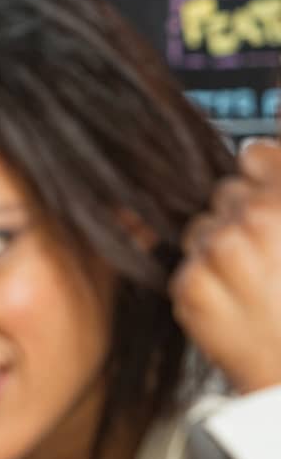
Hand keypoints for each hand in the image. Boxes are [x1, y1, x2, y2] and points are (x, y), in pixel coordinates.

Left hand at [171, 139, 280, 393]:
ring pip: (200, 227)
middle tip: (267, 255)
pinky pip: (187, 265)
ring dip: (219, 248)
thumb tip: (256, 153)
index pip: (257, 153)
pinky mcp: (190, 288)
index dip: (262, 174)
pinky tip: (238, 305)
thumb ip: (280, 187)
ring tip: (255, 284)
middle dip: (242, 216)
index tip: (265, 190)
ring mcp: (219, 254)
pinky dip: (206, 281)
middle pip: (226, 192)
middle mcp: (256, 221)